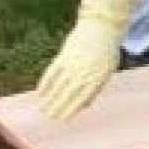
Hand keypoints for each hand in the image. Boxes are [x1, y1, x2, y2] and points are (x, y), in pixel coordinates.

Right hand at [37, 0, 138, 119]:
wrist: (102, 27)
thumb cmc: (107, 51)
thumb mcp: (107, 70)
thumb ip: (96, 88)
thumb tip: (84, 105)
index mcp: (98, 78)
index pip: (82, 99)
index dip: (71, 110)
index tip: (62, 120)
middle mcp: (84, 72)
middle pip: (68, 94)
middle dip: (58, 107)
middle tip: (49, 118)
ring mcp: (73, 64)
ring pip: (58, 86)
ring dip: (49, 99)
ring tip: (43, 109)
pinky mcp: (64, 56)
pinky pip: (52, 73)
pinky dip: (44, 84)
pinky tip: (40, 93)